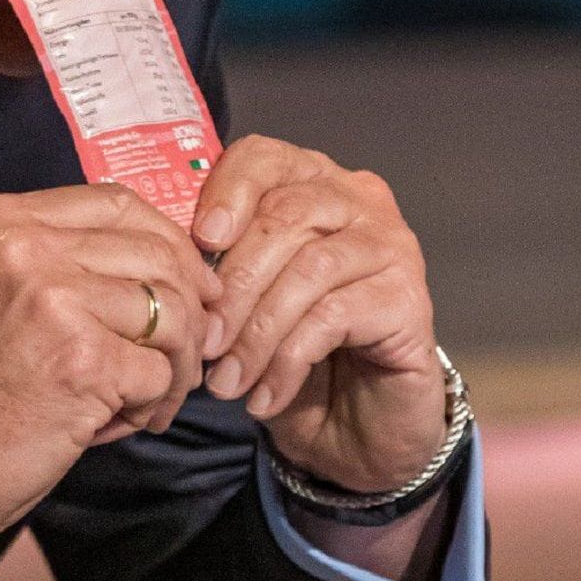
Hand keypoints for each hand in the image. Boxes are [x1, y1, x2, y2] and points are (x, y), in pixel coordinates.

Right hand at [0, 184, 216, 580]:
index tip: (184, 287)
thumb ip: (44, 266)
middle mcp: (24, 246)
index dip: (167, 244)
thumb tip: (145, 275)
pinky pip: (161, 371)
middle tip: (180, 357)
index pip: (117, 202)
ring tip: (147, 400)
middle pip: (156, 252)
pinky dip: (155, 403)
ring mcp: (55, 299)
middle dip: (188, 308)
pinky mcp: (81, 360)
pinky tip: (124, 422)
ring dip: (176, 363)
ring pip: (172, 311)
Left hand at [193, 136, 446, 494]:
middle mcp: (359, 201)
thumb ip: (220, 267)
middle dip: (235, 283)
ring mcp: (391, 247)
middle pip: (285, 215)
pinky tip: (264, 398)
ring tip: (227, 382)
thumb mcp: (248, 303)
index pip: (265, 158)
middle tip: (204, 343)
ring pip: (309, 268)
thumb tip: (171, 264)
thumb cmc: (295, 350)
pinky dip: (288, 361)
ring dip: (257, 332)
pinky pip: (334, 317)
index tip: (199, 243)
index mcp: (313, 183)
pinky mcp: (409, 298)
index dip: (227, 192)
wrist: (360, 422)